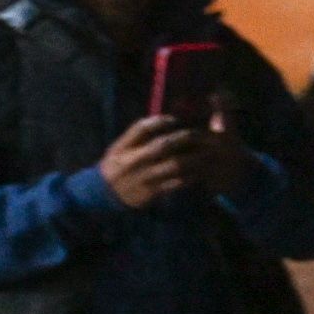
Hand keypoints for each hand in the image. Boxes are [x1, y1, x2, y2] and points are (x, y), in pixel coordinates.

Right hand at [97, 115, 214, 209]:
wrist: (104, 195)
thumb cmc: (117, 165)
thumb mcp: (119, 148)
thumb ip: (137, 135)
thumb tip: (163, 119)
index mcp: (123, 147)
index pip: (141, 128)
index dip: (160, 121)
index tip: (175, 118)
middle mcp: (133, 161)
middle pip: (163, 144)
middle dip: (185, 137)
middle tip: (202, 133)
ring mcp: (144, 177)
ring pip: (174, 164)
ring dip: (195, 157)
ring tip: (209, 152)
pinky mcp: (153, 192)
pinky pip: (176, 183)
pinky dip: (191, 176)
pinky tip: (201, 171)